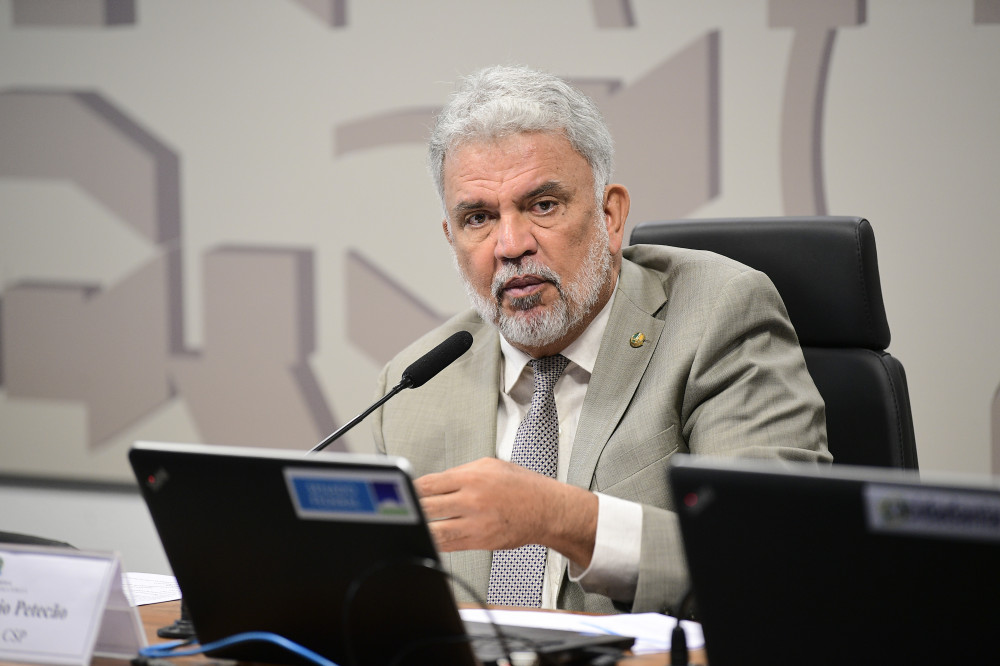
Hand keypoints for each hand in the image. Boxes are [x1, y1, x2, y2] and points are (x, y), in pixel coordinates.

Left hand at [414, 457, 597, 567]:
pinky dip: (434, 543)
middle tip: (393, 511)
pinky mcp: (480, 540)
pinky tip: (424, 539)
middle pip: (427, 505)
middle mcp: (472, 498)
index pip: (429, 483)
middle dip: (409, 509)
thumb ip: (460, 473)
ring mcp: (475, 522)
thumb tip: (435, 481)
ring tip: (404, 527)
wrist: (547, 509)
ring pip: (434, 529)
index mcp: (472, 476)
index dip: (409, 489)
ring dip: (417, 529)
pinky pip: (449, 545)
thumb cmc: (522, 486)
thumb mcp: (490, 465)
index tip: (398, 492)